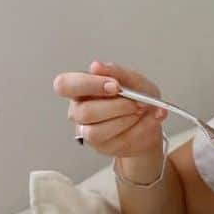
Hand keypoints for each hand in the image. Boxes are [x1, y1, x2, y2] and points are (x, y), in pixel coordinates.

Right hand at [52, 60, 166, 157]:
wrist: (150, 119)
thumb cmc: (136, 96)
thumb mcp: (132, 79)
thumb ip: (116, 72)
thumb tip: (96, 67)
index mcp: (79, 88)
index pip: (64, 85)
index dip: (87, 85)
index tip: (115, 86)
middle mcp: (78, 111)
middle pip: (85, 112)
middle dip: (116, 106)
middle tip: (137, 101)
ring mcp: (87, 131)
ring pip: (97, 132)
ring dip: (125, 120)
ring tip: (141, 111)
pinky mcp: (102, 147)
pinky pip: (116, 142)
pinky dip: (137, 130)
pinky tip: (147, 120)